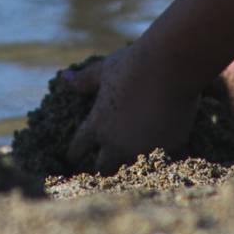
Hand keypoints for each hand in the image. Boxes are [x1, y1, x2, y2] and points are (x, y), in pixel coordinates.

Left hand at [64, 43, 200, 174]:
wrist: (170, 64)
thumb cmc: (134, 62)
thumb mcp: (106, 70)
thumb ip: (85, 80)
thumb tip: (63, 77)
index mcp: (97, 125)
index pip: (77, 148)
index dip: (75, 150)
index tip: (75, 153)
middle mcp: (116, 143)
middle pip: (102, 168)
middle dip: (102, 165)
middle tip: (104, 163)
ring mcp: (141, 149)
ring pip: (130, 170)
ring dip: (130, 166)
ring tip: (132, 163)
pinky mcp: (166, 149)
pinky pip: (162, 163)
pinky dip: (161, 159)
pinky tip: (164, 157)